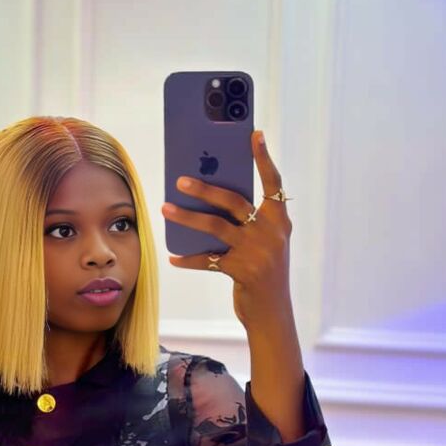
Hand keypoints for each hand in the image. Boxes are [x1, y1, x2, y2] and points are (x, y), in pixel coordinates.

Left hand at [160, 130, 292, 328]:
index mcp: (280, 220)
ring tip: (166, 208)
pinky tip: (173, 257)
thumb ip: (248, 220)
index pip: (273, 183)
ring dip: (187, 217)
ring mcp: (257, 252)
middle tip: (180, 179)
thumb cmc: (264, 270)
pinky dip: (189, 258)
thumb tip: (210, 196)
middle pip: (233, 202)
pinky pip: (207, 260)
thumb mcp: (265, 242)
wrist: (272, 312)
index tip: (254, 134)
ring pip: (215, 226)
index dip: (264, 159)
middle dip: (204, 189)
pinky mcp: (241, 271)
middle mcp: (271, 232)